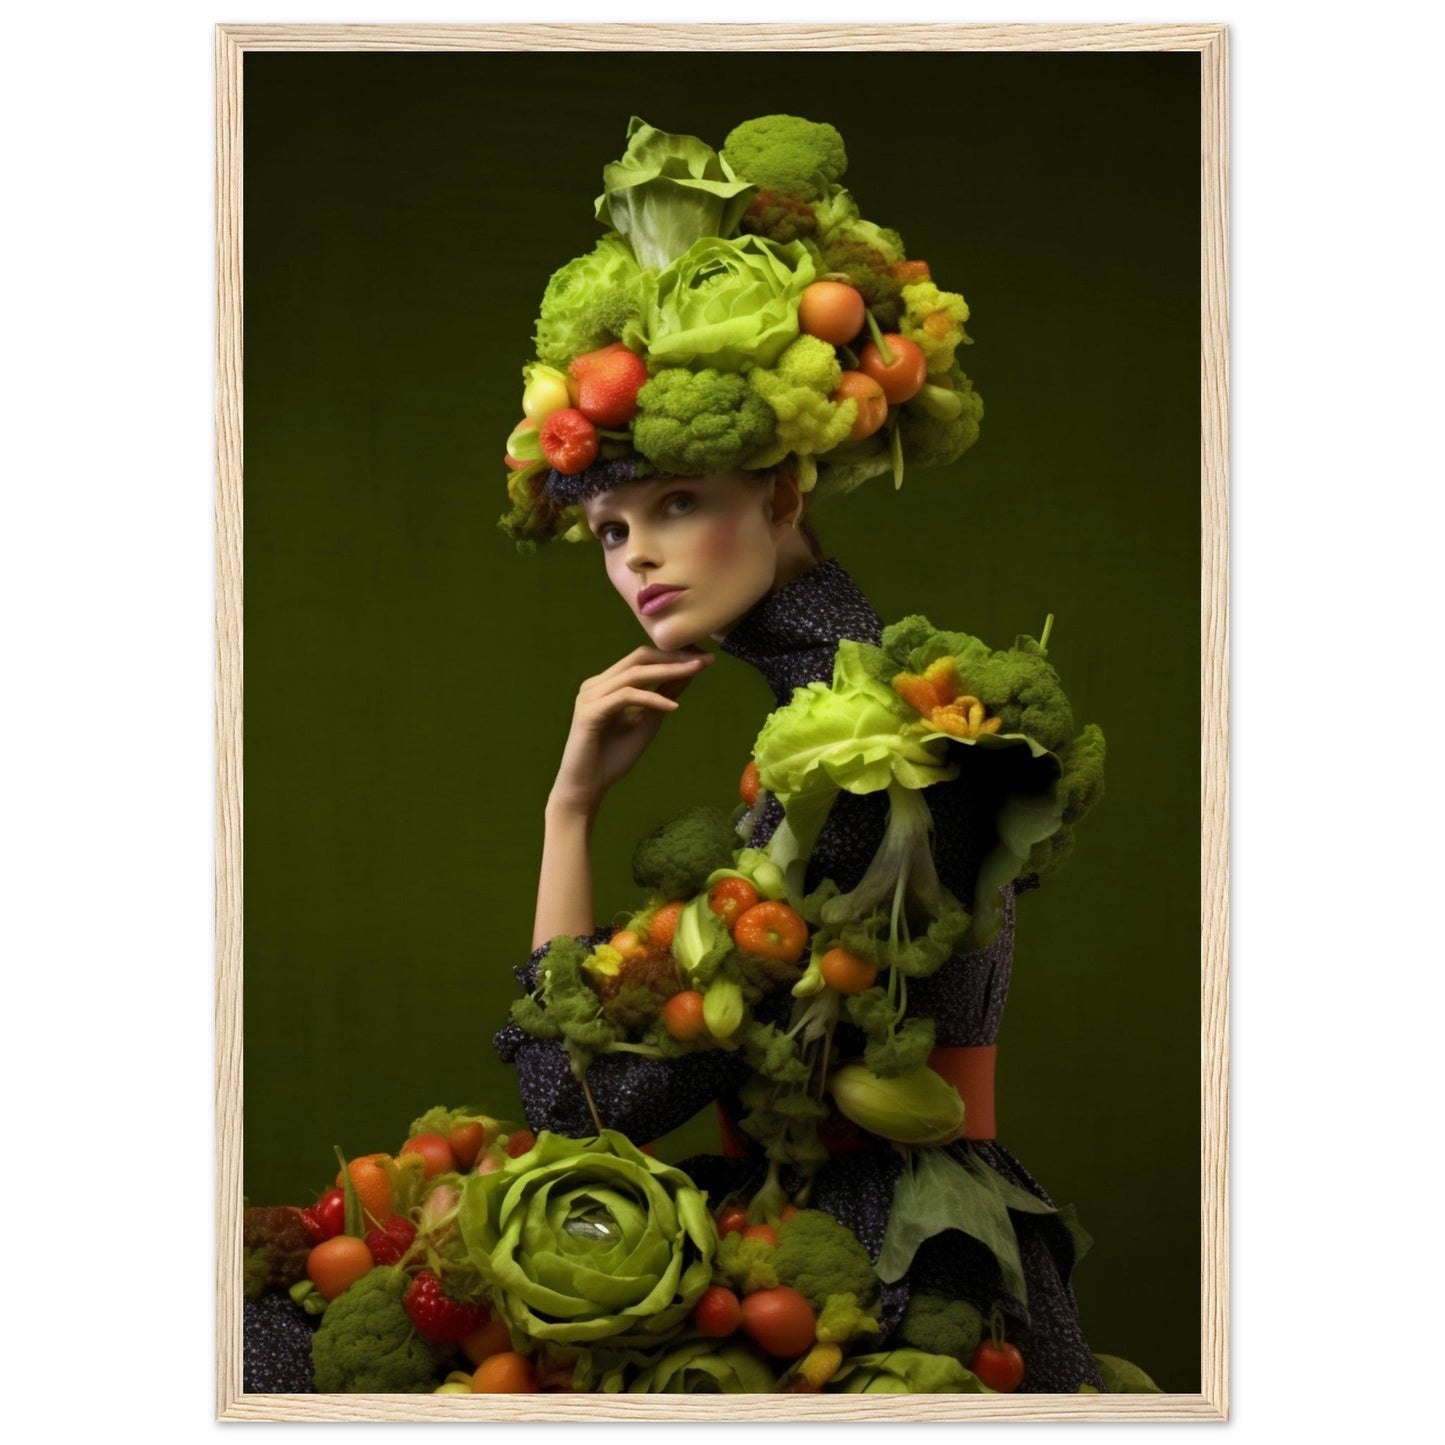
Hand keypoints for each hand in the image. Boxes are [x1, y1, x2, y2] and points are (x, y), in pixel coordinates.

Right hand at [549, 645, 713, 816]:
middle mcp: (596, 684)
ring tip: (695, 671)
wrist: (586, 786)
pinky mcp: (589, 712)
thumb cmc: (614, 757)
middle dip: (673, 656)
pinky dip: (652, 698)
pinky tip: (674, 706)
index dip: (672, 654)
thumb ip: (663, 696)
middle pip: (639, 658)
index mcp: (607, 684)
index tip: (703, 657)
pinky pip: (626, 697)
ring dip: (668, 671)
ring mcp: (590, 696)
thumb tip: (688, 673)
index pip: (642, 658)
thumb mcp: (647, 722)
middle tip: (704, 658)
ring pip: (634, 674)